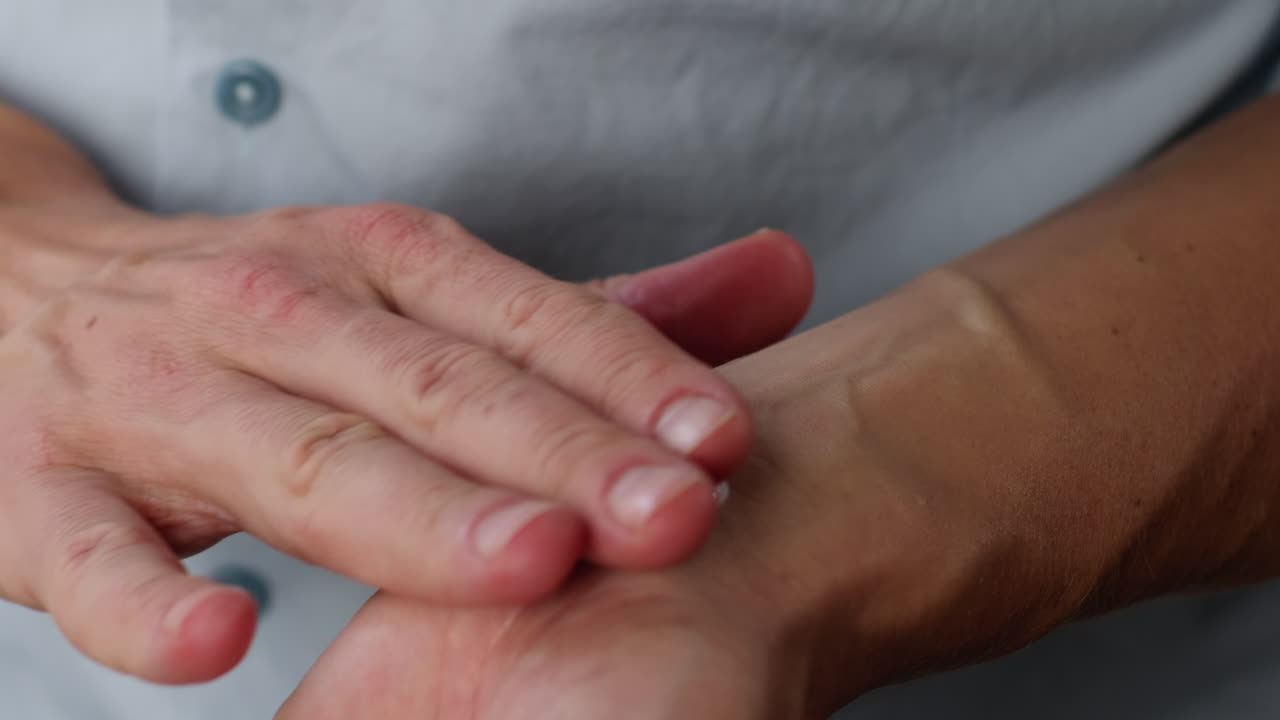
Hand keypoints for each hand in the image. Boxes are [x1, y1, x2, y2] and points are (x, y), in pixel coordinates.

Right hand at [0, 201, 811, 683]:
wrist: (12, 294)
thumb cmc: (262, 312)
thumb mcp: (424, 289)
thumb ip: (596, 313)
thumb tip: (778, 280)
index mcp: (378, 265)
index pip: (519, 315)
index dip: (625, 374)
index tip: (720, 441)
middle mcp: (279, 313)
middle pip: (436, 389)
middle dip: (559, 453)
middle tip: (672, 515)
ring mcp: (160, 398)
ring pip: (303, 459)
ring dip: (418, 513)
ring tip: (528, 562)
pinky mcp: (46, 490)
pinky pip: (97, 557)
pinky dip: (150, 602)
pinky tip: (222, 641)